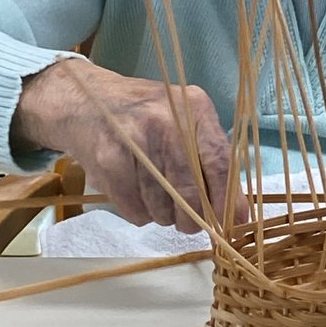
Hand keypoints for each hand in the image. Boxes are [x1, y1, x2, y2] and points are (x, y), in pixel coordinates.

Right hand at [12, 59, 244, 232]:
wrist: (88, 103)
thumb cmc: (149, 115)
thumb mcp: (186, 118)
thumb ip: (212, 156)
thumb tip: (237, 211)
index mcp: (195, 108)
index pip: (220, 162)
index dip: (227, 200)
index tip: (230, 223)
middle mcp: (167, 122)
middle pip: (191, 192)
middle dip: (194, 219)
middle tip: (190, 223)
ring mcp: (136, 141)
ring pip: (162, 206)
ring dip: (165, 217)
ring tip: (161, 203)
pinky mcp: (109, 161)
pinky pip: (135, 209)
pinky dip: (142, 214)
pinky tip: (140, 198)